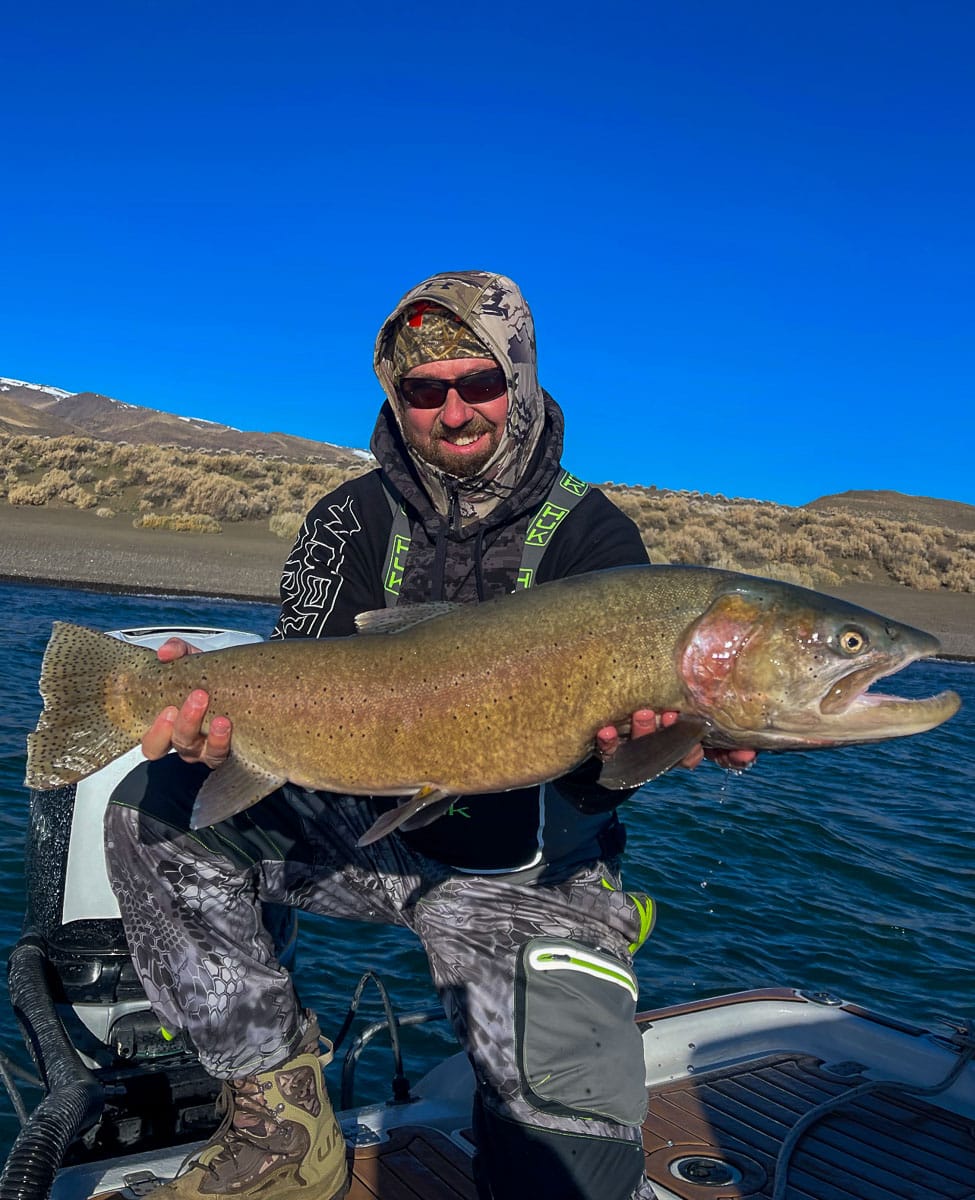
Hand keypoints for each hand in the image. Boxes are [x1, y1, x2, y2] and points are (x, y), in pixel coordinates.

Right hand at [141, 638, 232, 767]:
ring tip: (216, 714)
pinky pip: (221, 753)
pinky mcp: (226, 749)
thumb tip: (165, 653)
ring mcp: (205, 749)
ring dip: (204, 732)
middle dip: (183, 724)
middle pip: (174, 747)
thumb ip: (176, 651)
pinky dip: (222, 739)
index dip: (155, 732)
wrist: (238, 680)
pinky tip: (226, 723)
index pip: (151, 743)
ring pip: (198, 752)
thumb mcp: (190, 660)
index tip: (166, 709)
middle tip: (193, 700)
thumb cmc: (206, 677)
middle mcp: (184, 741)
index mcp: (168, 725)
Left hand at [595, 710, 756, 771]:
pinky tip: (604, 731)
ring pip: (644, 748)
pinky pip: (610, 751)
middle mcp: (665, 753)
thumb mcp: (687, 713)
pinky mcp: (612, 753)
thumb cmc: (659, 714)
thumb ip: (711, 718)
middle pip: (676, 751)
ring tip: (643, 713)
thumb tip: (750, 727)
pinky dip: (608, 743)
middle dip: (679, 736)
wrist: (611, 732)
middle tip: (675, 716)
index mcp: (684, 745)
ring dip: (645, 731)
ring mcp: (639, 753)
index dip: (728, 756)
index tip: (743, 752)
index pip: (715, 751)